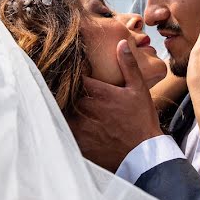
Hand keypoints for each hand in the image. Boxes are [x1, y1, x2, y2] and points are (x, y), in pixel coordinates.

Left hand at [66, 39, 163, 172]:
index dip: (70, 71)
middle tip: (54, 80)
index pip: (76, 76)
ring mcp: (83, 127)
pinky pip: (63, 130)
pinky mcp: (80, 143)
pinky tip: (59, 119)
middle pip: (65, 92)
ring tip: (55, 99)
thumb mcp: (139, 90)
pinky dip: (60, 123)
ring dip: (59, 105)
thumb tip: (120, 43)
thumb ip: (128, 66)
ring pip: (61, 110)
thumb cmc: (142, 121)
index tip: (66, 67)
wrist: (144, 156)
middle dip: (62, 87)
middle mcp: (89, 109)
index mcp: (101, 93)